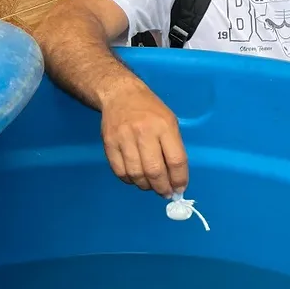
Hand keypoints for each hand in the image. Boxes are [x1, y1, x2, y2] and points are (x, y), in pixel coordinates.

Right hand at [100, 82, 187, 196]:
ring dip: (146, 186)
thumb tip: (176, 177)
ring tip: (151, 186)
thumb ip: (174, 147)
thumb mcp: (170, 122)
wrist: (121, 95)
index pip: (176, 160)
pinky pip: (119, 171)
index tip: (180, 188)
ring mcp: (124, 138)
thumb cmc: (151, 110)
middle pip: (155, 170)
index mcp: (165, 126)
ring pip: (136, 174)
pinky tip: (136, 179)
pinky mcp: (109, 144)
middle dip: (163, 187)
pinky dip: (129, 180)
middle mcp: (144, 132)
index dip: (180, 179)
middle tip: (166, 193)